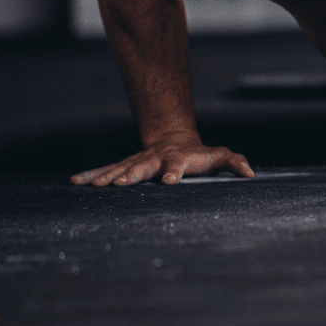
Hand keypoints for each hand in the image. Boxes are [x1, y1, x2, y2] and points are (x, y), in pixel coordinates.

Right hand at [71, 135, 254, 185]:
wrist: (174, 140)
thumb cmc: (200, 154)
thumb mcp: (220, 155)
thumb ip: (235, 162)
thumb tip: (251, 173)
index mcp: (178, 160)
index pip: (177, 167)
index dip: (174, 173)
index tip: (169, 182)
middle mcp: (154, 160)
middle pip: (142, 168)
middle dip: (131, 175)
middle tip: (119, 185)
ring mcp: (137, 162)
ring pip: (119, 168)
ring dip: (105, 177)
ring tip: (89, 186)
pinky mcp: (125, 166)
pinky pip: (106, 170)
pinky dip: (91, 175)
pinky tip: (75, 182)